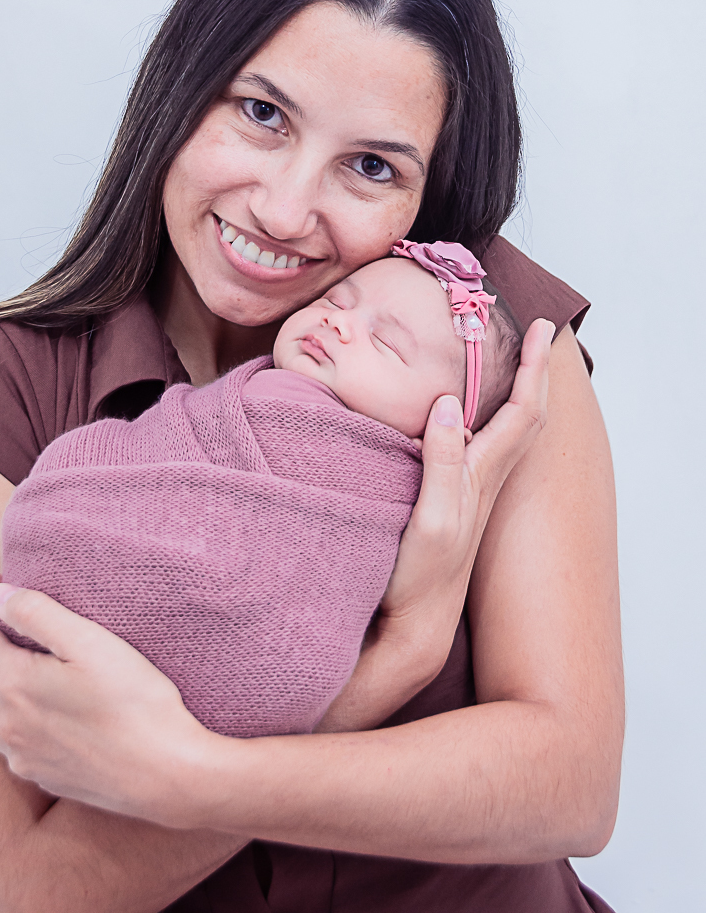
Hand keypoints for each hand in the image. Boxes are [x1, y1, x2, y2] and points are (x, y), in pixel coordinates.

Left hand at [0, 575, 225, 826]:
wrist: (166, 772)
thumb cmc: (135, 703)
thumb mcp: (90, 642)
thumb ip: (37, 614)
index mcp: (15, 687)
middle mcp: (8, 726)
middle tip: (6, 617)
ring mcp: (24, 756)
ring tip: (24, 658)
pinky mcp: (44, 777)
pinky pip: (11, 742)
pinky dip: (13, 716)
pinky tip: (43, 707)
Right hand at [317, 317, 553, 730]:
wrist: (414, 627)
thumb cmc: (419, 579)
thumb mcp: (429, 519)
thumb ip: (440, 461)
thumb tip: (445, 403)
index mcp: (483, 476)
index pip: (522, 411)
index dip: (534, 368)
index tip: (542, 329)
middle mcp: (486, 480)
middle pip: (527, 416)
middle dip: (536, 371)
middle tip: (538, 333)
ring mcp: (474, 492)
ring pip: (511, 431)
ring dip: (520, 391)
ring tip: (516, 361)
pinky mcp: (458, 502)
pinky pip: (487, 446)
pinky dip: (492, 416)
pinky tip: (470, 416)